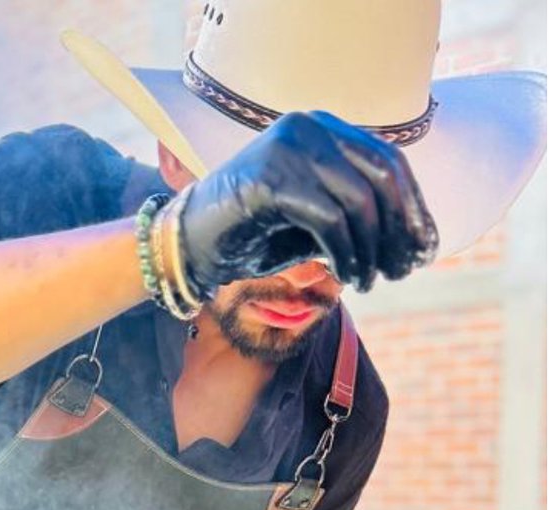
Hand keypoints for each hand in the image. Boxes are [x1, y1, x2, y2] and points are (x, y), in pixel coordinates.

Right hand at [176, 111, 437, 296]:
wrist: (185, 247)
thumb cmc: (250, 237)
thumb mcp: (313, 221)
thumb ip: (354, 216)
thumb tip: (413, 240)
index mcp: (320, 128)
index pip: (388, 160)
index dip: (413, 207)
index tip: (424, 250)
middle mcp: (308, 126)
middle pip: (382, 175)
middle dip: (399, 229)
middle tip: (404, 271)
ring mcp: (288, 147)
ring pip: (359, 200)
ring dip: (372, 249)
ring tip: (371, 282)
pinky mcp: (271, 178)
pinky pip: (329, 219)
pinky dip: (347, 254)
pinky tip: (349, 278)